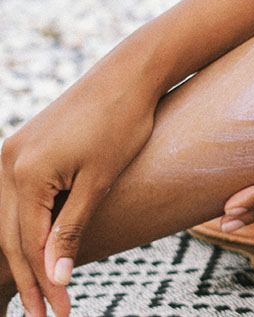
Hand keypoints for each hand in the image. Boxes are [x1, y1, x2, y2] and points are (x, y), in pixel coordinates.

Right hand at [1, 68, 156, 316]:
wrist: (128, 74)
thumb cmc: (122, 123)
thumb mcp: (100, 180)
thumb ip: (72, 229)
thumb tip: (54, 277)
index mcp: (24, 174)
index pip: (30, 245)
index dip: (44, 282)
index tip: (61, 313)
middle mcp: (7, 164)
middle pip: (12, 238)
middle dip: (29, 279)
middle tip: (46, 316)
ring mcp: (11, 154)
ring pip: (10, 221)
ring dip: (25, 258)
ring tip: (41, 295)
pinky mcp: (24, 149)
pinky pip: (17, 200)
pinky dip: (27, 229)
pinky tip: (40, 252)